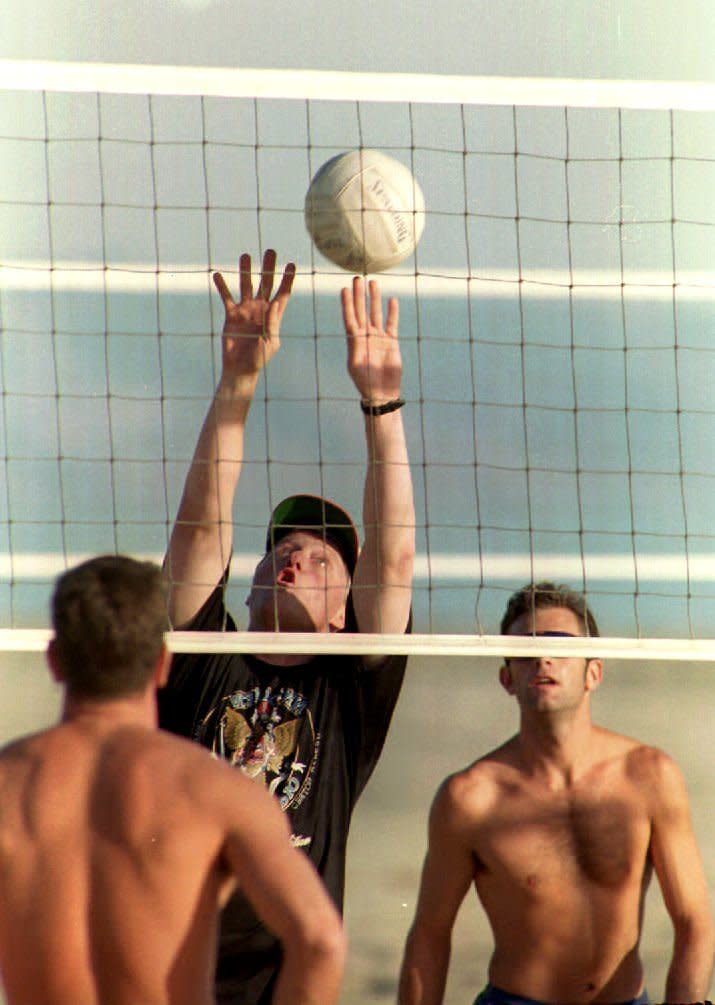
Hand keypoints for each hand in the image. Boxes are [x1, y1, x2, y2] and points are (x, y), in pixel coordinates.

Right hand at [213, 249, 294, 378]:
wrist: (240, 368)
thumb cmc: (259, 359)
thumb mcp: (270, 342)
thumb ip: (272, 324)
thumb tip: (274, 304)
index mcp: (273, 315)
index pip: (283, 293)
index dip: (288, 279)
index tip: (292, 264)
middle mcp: (260, 309)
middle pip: (266, 283)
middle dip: (268, 267)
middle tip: (270, 251)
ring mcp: (245, 310)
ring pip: (246, 285)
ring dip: (245, 271)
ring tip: (245, 255)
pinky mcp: (231, 315)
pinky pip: (226, 297)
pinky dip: (222, 286)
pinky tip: (217, 274)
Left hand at [341, 277, 401, 402]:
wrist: (382, 392)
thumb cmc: (366, 381)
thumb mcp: (355, 365)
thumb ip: (354, 348)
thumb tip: (353, 335)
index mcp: (354, 341)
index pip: (349, 317)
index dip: (347, 304)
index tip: (344, 289)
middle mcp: (365, 336)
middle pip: (361, 311)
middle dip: (359, 295)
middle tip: (357, 278)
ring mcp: (378, 337)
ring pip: (376, 313)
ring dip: (374, 299)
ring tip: (374, 283)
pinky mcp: (391, 342)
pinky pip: (391, 324)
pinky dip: (392, 312)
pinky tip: (392, 300)